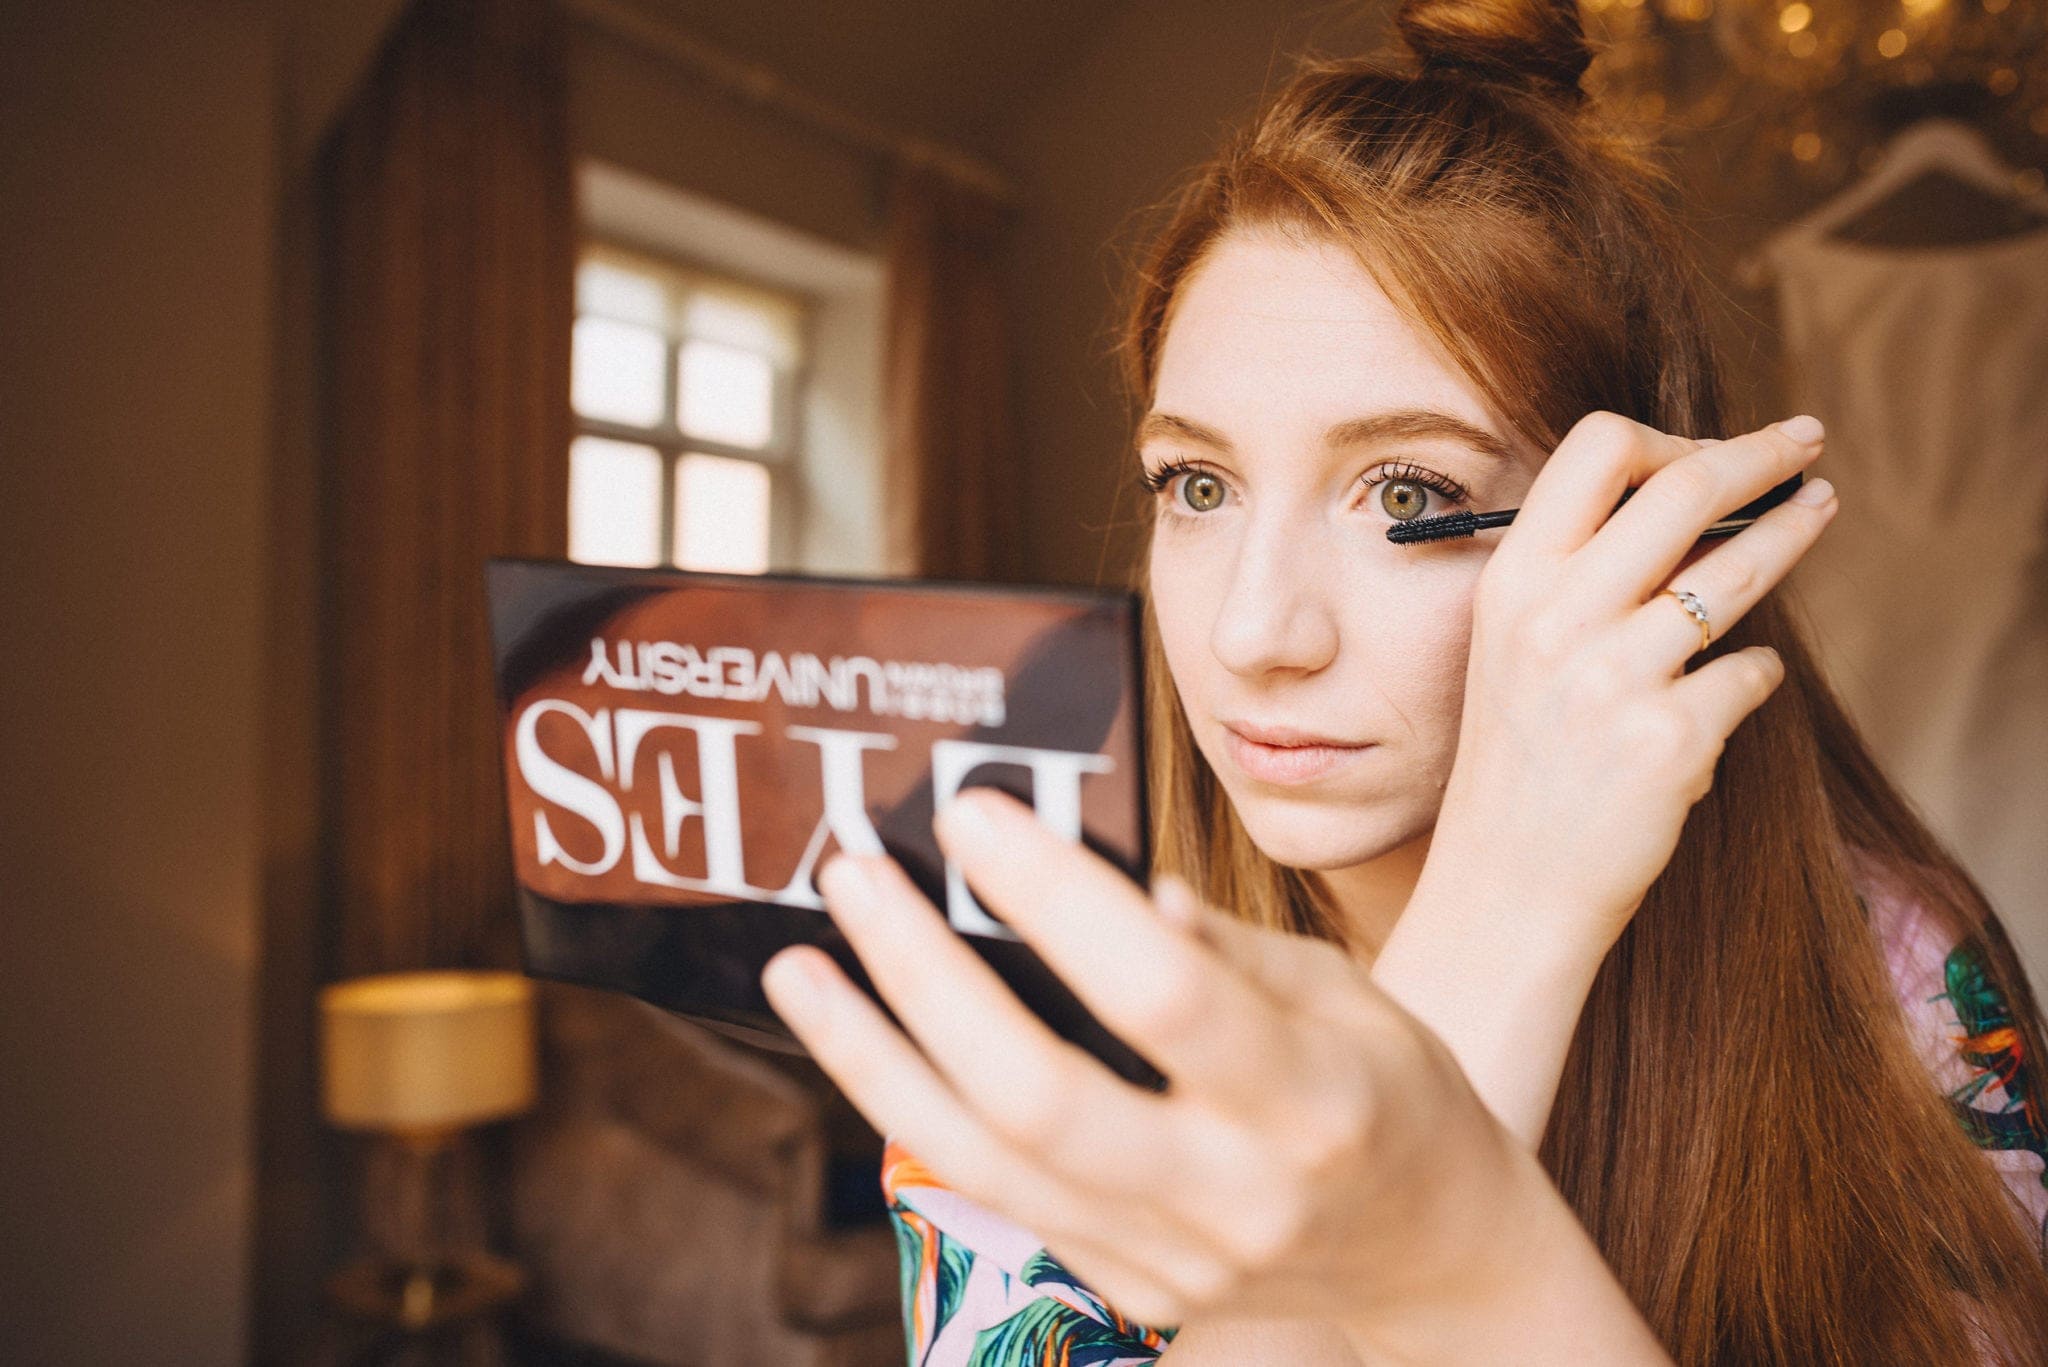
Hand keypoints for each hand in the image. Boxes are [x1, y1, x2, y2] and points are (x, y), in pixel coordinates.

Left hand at [759, 786, 1537, 1333]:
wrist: (1435, 1270)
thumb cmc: (1396, 1097)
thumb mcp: (1350, 996)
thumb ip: (1230, 952)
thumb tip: (1121, 891)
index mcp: (1313, 1098)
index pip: (1161, 994)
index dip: (1056, 899)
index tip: (975, 815)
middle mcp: (1234, 1194)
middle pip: (1040, 1094)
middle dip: (926, 978)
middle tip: (855, 875)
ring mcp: (1171, 1258)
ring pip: (984, 1162)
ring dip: (874, 1055)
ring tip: (802, 964)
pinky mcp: (1125, 1287)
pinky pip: (995, 1195)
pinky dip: (914, 1109)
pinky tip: (865, 1035)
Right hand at [1422, 410, 1836, 955]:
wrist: (1508, 886)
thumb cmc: (1520, 761)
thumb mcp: (1517, 650)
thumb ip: (1581, 575)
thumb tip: (1691, 495)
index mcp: (1512, 584)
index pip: (1597, 449)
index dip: (1667, 436)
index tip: (1709, 450)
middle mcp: (1556, 620)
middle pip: (1685, 485)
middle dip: (1762, 452)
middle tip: (1804, 442)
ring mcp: (1613, 680)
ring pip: (1737, 568)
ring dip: (1793, 530)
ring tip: (1820, 511)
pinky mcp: (1670, 741)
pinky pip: (1750, 672)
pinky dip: (1755, 673)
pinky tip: (1740, 683)